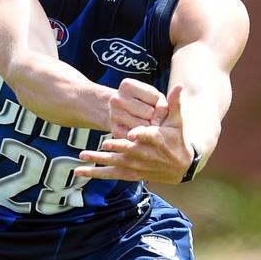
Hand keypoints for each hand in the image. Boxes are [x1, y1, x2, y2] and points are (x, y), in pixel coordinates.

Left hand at [75, 84, 192, 183]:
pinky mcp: (131, 174)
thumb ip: (174, 103)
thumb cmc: (177, 140)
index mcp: (158, 140)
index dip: (141, 135)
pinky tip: (80, 171)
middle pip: (130, 151)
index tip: (132, 133)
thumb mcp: (177, 122)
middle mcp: (146, 154)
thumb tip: (180, 85)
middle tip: (103, 143)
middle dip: (117, 147)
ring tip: (83, 155)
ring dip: (100, 160)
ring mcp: (137, 166)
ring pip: (117, 163)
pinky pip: (111, 174)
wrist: (180, 167)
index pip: (149, 137)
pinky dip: (96, 173)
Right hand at [109, 78, 167, 138]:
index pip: (155, 98)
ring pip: (143, 126)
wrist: (120, 112)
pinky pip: (137, 136)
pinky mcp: (115, 131)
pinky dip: (140, 134)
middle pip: (149, 113)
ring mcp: (114, 115)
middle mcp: (116, 99)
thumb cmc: (142, 102)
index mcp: (127, 85)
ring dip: (147, 126)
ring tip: (141, 121)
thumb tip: (156, 123)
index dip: (158, 103)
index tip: (151, 102)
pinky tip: (136, 129)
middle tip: (146, 114)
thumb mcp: (154, 96)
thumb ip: (162, 105)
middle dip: (153, 116)